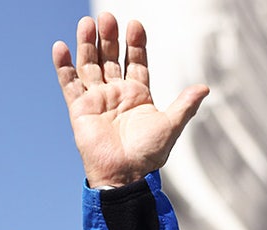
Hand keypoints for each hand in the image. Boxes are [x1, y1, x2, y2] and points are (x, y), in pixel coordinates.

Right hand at [53, 13, 208, 186]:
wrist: (124, 175)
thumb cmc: (148, 155)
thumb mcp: (170, 126)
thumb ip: (185, 105)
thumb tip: (206, 88)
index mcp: (139, 95)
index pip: (136, 61)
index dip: (136, 44)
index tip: (135, 24)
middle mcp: (117, 94)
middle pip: (111, 58)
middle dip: (109, 38)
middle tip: (108, 17)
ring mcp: (97, 100)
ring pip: (90, 65)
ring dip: (87, 44)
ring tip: (87, 23)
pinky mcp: (79, 109)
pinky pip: (69, 84)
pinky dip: (64, 66)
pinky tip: (61, 47)